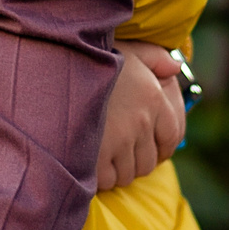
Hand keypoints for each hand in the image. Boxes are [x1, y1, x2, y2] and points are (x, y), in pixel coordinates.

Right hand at [100, 42, 187, 188]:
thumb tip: (175, 66)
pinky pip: (108, 179)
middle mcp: (141, 121)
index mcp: (154, 98)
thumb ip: (156, 56)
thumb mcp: (128, 50)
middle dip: (136, 162)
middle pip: (149, 161)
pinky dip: (101, 178)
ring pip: (129, 174)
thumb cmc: (91, 58)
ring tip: (103, 158)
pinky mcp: (98, 155)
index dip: (164, 148)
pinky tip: (91, 164)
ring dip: (118, 171)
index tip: (154, 151)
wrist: (54, 67)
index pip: (172, 135)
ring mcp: (120, 140)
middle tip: (121, 155)